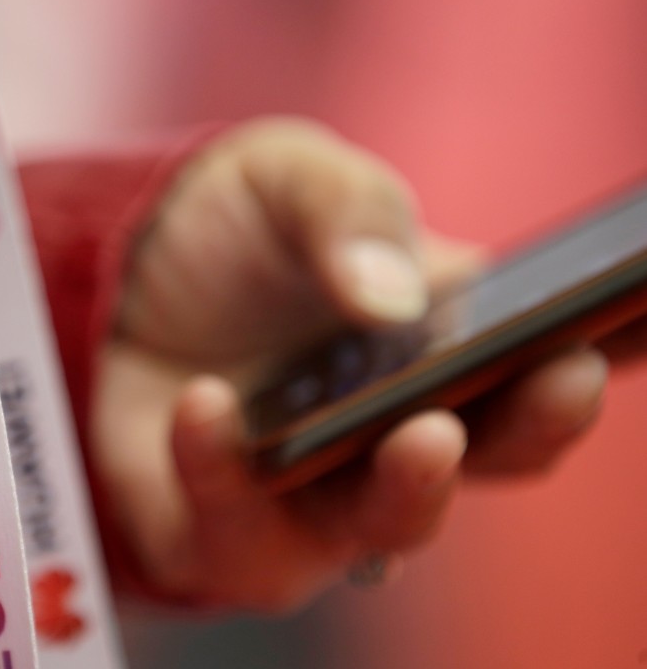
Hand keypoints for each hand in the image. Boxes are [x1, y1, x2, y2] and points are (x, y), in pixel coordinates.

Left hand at [91, 118, 629, 611]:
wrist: (124, 275)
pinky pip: (239, 534)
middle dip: (521, 434)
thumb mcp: (289, 179)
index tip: (589, 351)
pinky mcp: (230, 532)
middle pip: (486, 461)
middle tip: (553, 386)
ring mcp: (318, 494)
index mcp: (439, 346)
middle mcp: (394, 433)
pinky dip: (223, 473)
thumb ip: (346, 210)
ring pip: (385, 530)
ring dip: (406, 493)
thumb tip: (390, 298)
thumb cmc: (238, 229)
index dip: (568, 375)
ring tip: (416, 431)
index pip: (533, 376)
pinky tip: (205, 404)